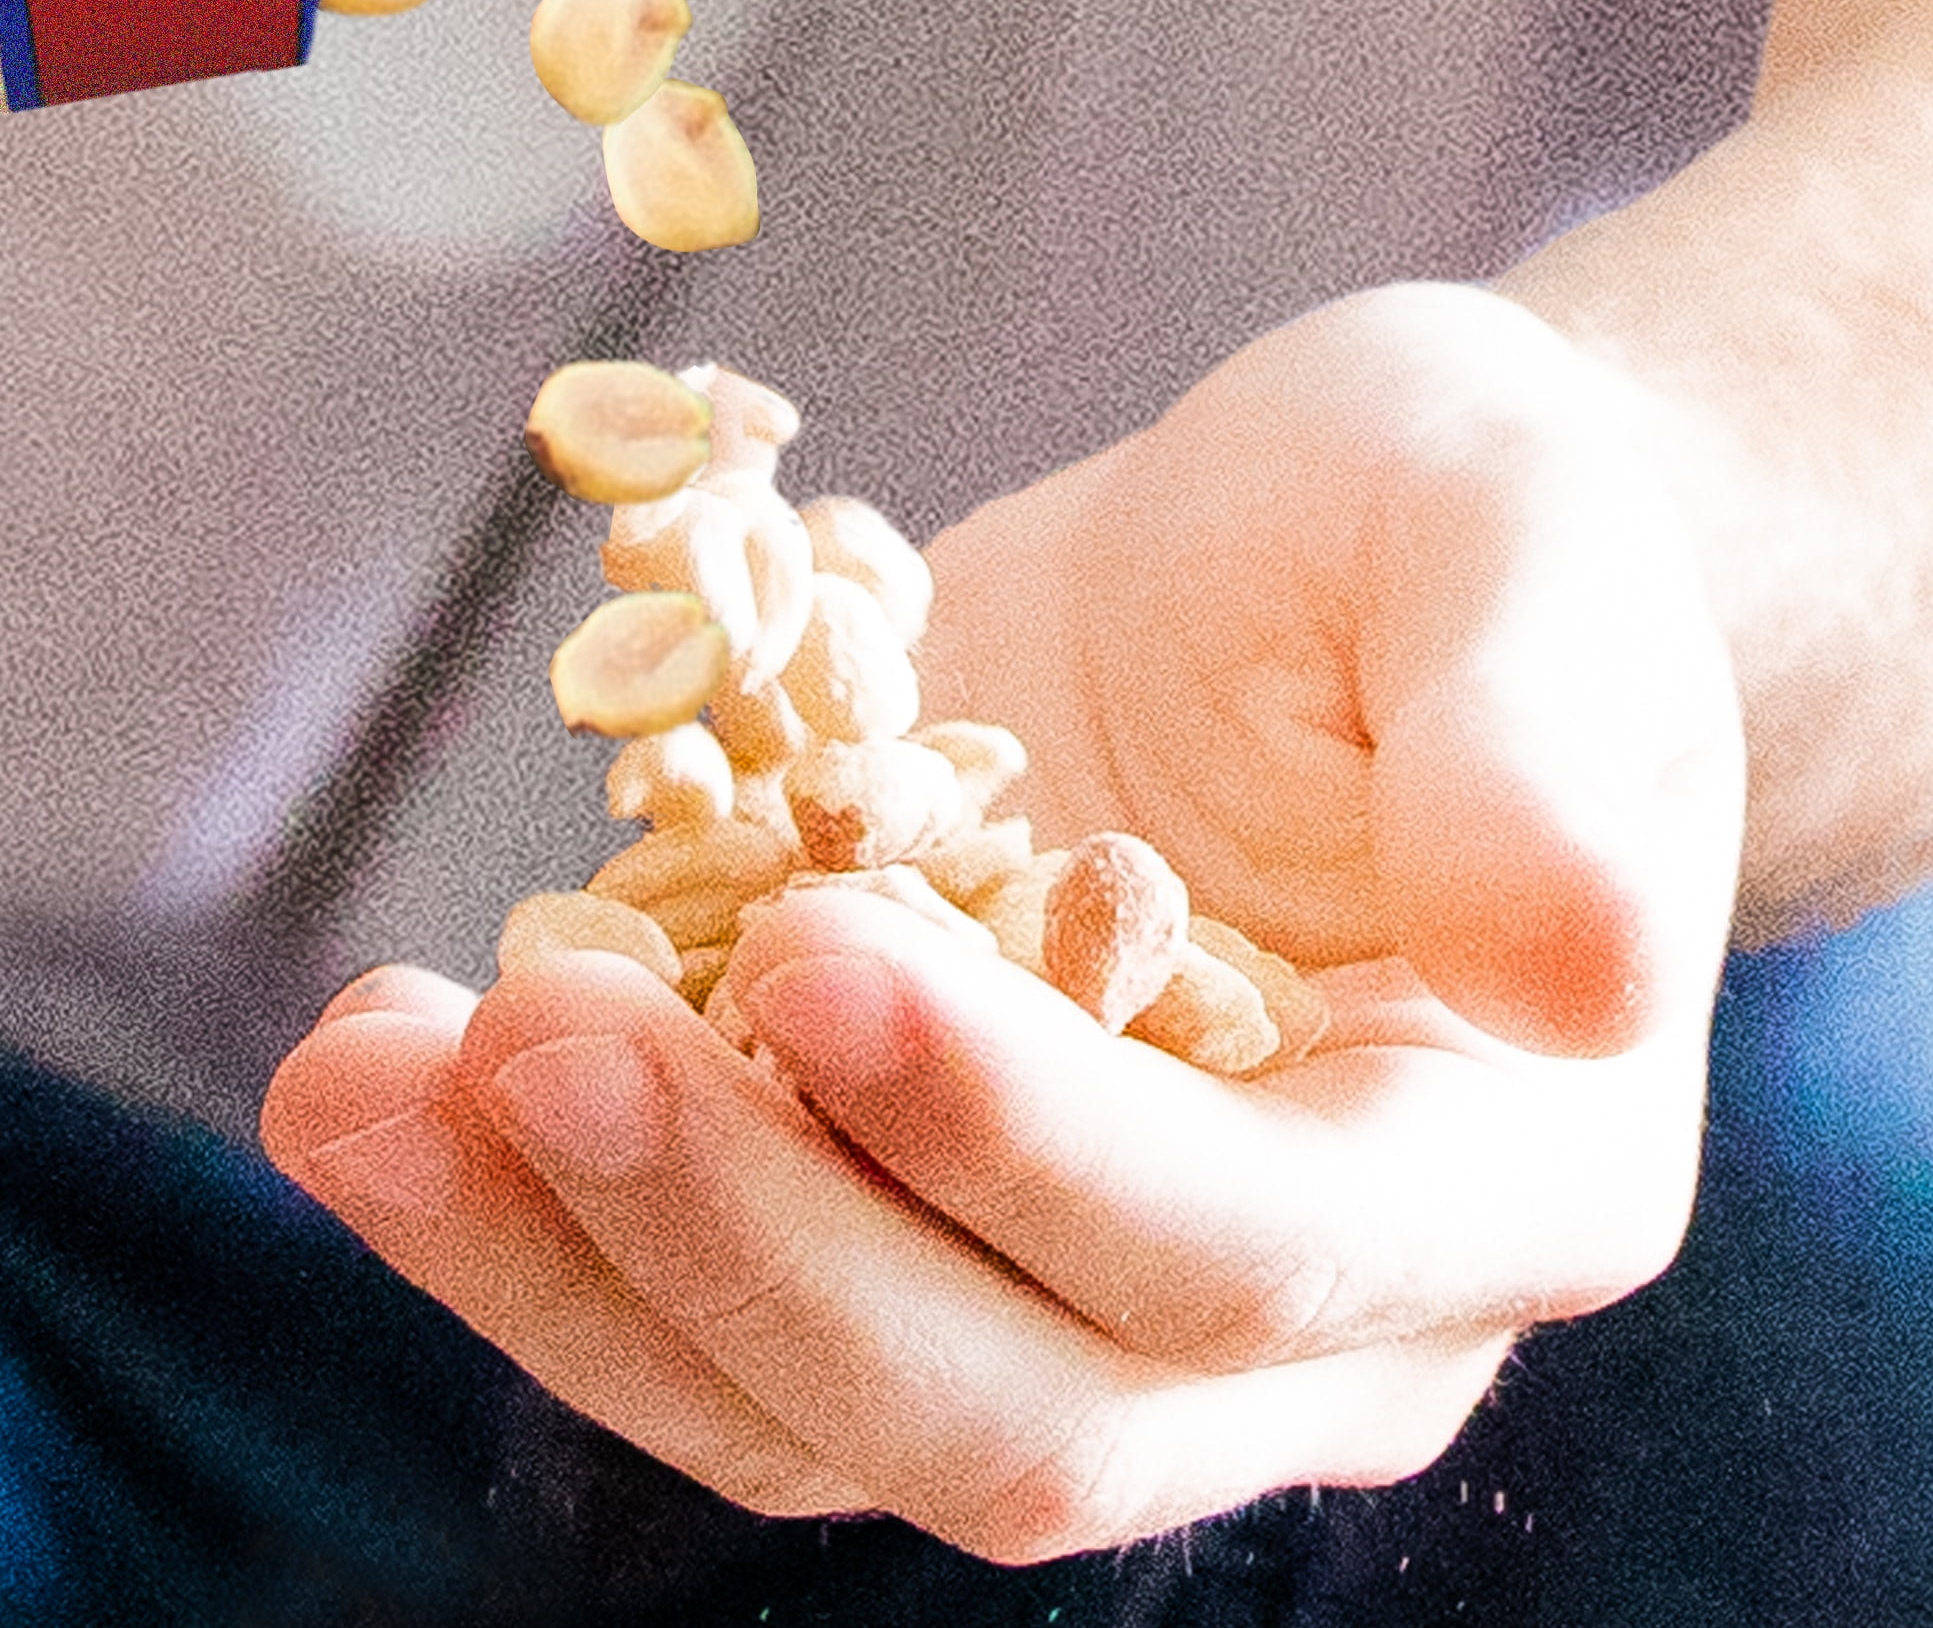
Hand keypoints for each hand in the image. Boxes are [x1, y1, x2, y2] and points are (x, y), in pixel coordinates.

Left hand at [262, 283, 1744, 1559]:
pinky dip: (524, 1208)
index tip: (812, 947)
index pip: (1241, 1250)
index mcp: (1483, 1182)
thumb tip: (1573, 965)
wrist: (1305, 564)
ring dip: (561, 1263)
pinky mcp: (882, 1205)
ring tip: (359, 1074)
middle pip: (998, 1406)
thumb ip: (1550, 744)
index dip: (1020, 1138)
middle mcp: (1277, 1312)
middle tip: (526, 1030)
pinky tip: (383, 1061)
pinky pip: (691, 1289)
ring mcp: (1055, 1282)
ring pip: (798, 1401)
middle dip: (742, 1239)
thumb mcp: (1520, 545)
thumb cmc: (1445, 527)